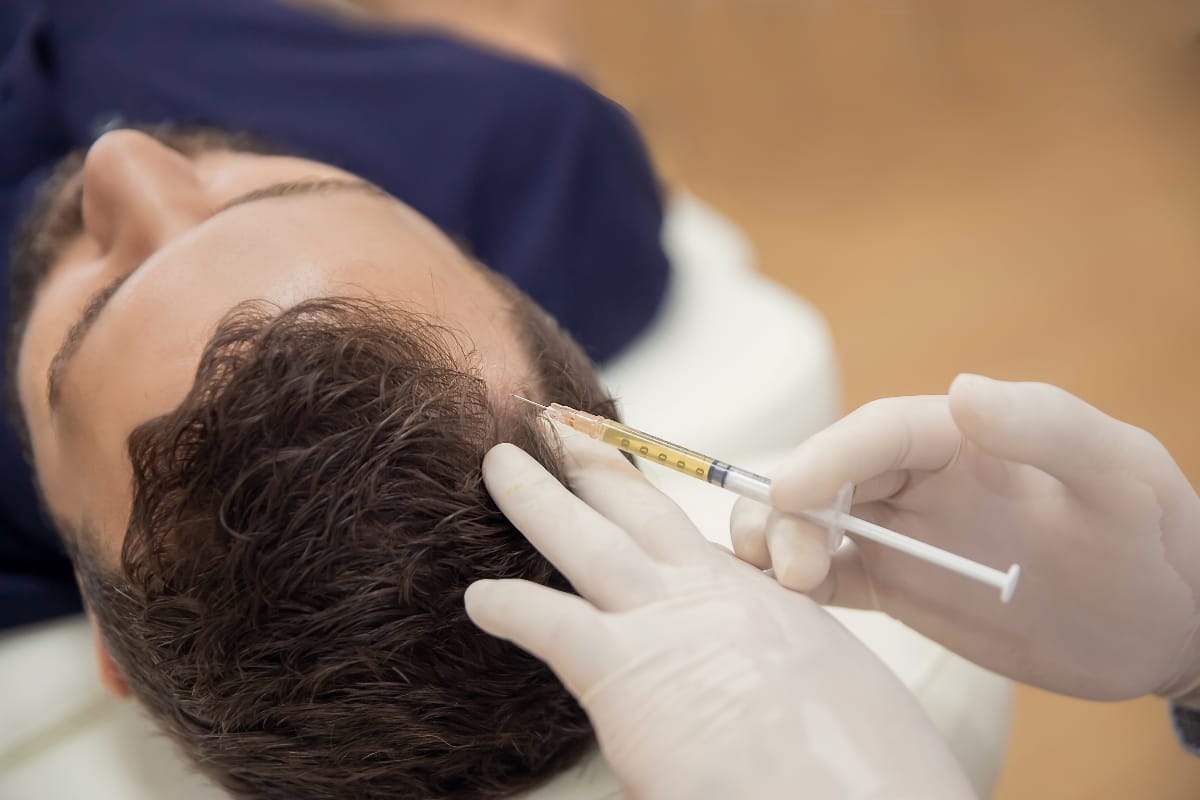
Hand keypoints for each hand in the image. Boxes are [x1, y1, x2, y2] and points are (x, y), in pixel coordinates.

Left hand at [466, 434, 973, 799]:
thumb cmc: (858, 771)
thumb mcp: (822, 691)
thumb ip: (761, 669)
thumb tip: (732, 692)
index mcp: (760, 603)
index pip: (693, 539)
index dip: (651, 505)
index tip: (622, 477)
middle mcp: (712, 597)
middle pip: (641, 509)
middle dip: (597, 464)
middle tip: (560, 426)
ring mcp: (667, 625)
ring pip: (587, 539)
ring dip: (540, 497)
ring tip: (499, 461)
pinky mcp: (624, 672)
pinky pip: (548, 620)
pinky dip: (511, 605)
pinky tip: (478, 599)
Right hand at [732, 374, 1199, 701]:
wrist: (1167, 627)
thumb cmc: (1157, 539)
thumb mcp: (1121, 476)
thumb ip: (1048, 429)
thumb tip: (961, 391)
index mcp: (964, 439)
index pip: (879, 433)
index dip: (827, 455)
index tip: (793, 492)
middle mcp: (922, 482)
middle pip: (827, 476)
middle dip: (787, 510)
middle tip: (788, 567)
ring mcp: (905, 536)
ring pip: (812, 524)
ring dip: (776, 542)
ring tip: (779, 583)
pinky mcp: (899, 588)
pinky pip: (831, 579)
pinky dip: (797, 589)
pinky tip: (788, 608)